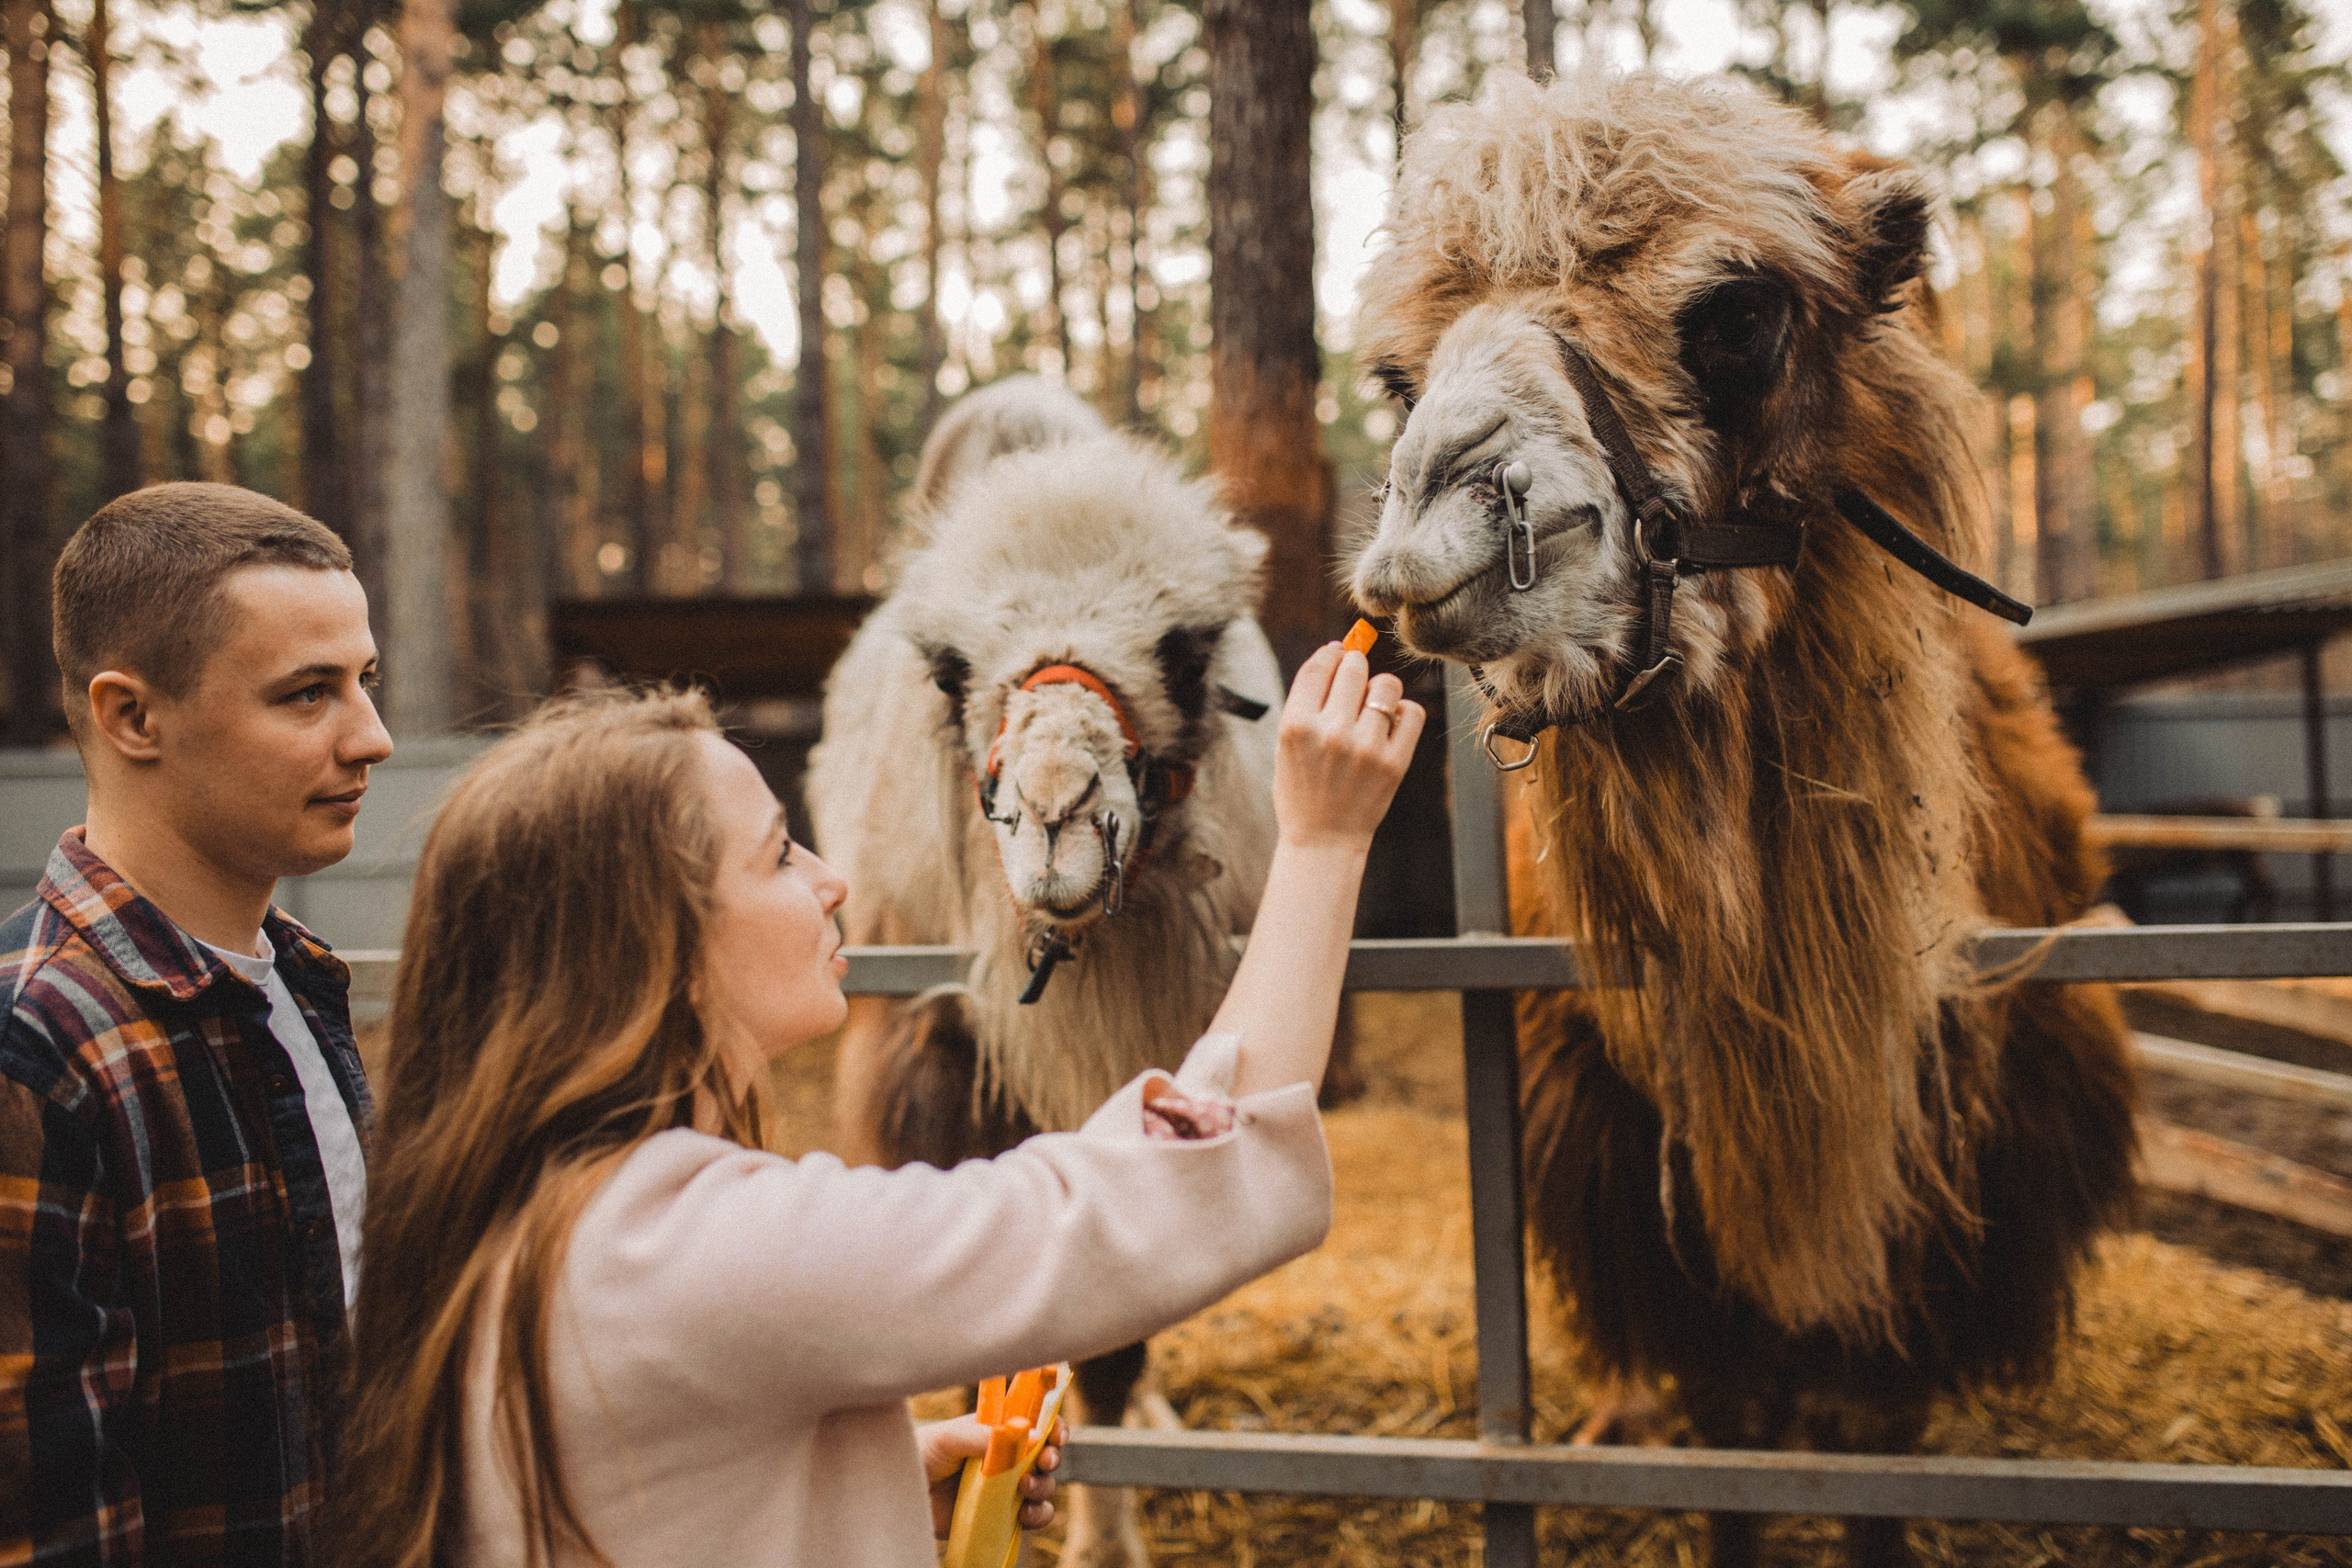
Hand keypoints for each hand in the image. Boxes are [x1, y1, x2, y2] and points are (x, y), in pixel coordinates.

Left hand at [919, 1414, 1066, 1538]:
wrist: (903, 1495)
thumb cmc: (923, 1454)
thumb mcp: (949, 1437)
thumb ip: (984, 1434)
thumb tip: (1031, 1435)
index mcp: (1000, 1430)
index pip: (1037, 1422)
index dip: (1054, 1426)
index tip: (1056, 1435)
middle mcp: (1008, 1457)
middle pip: (1047, 1454)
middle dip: (1053, 1457)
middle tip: (1044, 1462)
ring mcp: (1007, 1487)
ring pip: (1044, 1486)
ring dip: (1043, 1487)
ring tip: (1023, 1489)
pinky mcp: (1003, 1514)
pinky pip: (1033, 1515)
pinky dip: (1037, 1515)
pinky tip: (1023, 1514)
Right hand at [1272, 642, 1425, 851]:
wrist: (1323, 840)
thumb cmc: (1302, 789)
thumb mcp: (1286, 744)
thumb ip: (1307, 700)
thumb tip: (1337, 651)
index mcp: (1296, 726)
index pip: (1319, 667)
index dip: (1331, 653)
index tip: (1338, 652)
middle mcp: (1331, 733)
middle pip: (1354, 668)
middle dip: (1355, 667)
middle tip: (1354, 684)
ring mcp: (1366, 748)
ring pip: (1387, 685)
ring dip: (1381, 689)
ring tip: (1373, 708)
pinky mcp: (1394, 763)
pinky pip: (1412, 713)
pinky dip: (1404, 712)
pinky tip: (1391, 725)